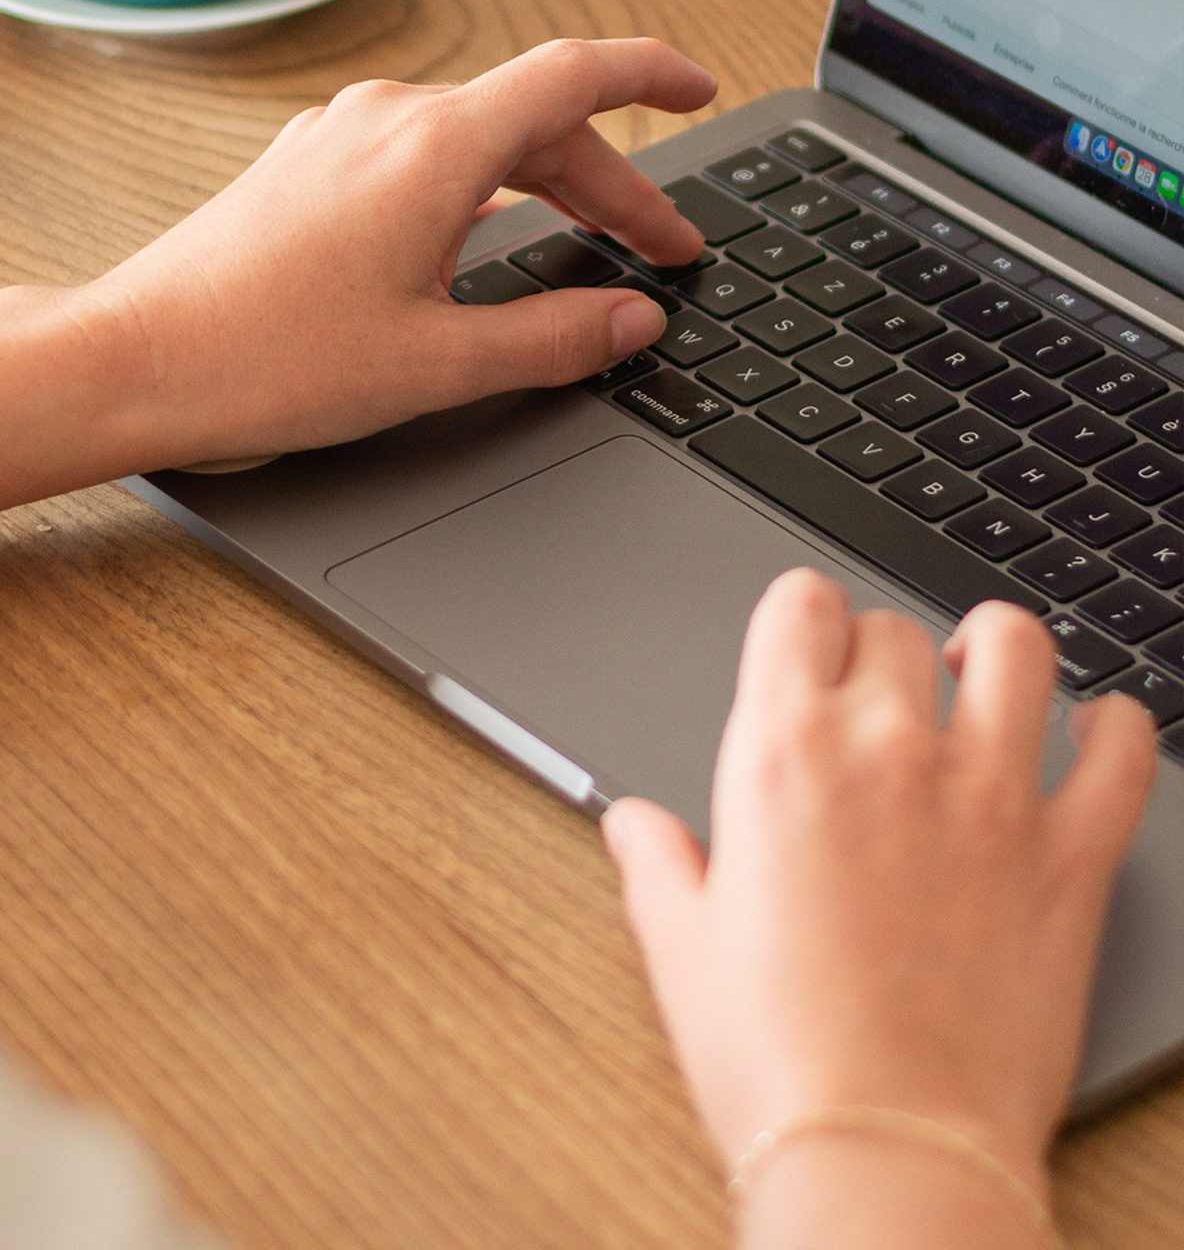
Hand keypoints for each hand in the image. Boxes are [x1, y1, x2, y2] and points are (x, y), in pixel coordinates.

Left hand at [0, 36, 713, 647]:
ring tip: (588, 249)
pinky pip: (417, 156)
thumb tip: (630, 320)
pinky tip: (482, 243)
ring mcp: (336, 138)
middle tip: (662, 250)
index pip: (575, 75)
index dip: (653, 75)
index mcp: (433, 148)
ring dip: (543, 185)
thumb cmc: (264, 361)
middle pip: (533, 119)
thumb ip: (551, 337)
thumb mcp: (434, 363)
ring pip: (474, 138)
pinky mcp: (303, 170)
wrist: (131, 361)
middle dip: (611, 180)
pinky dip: (477, 189)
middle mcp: (385, 119)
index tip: (701, 88)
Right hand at [602, 571, 1156, 1214]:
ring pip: (1017, 648)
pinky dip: (1114, 725)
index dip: (801, 616)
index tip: (804, 646)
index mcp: (779, 752)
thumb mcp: (680, 948)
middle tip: (877, 696)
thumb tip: (637, 824)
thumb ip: (657, 861)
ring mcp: (988, 796)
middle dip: (880, 651)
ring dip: (996, 648)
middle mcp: (885, 750)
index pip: (799, 603)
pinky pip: (1120, 749)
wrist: (888, 1154)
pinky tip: (1093, 731)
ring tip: (981, 676)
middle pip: (894, 627)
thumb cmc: (778, 1057)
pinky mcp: (1071, 857)